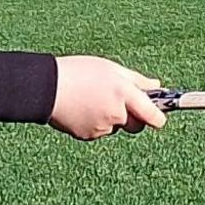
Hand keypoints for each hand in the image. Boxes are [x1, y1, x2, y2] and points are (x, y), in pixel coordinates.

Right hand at [49, 55, 166, 139]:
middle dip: (132, 117)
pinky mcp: (88, 136)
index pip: (153, 116)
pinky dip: (94, 122)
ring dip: (109, 118)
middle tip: (118, 101)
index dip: (158, 117)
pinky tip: (81, 108)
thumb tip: (157, 86)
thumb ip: (137, 80)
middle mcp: (116, 114)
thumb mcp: (111, 68)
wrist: (46, 87)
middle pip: (136, 126)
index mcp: (124, 94)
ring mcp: (102, 128)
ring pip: (114, 127)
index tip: (158, 115)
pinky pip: (98, 131)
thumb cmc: (79, 71)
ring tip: (91, 98)